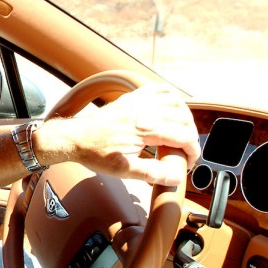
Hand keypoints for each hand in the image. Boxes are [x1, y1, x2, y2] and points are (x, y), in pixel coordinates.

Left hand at [38, 84, 199, 185]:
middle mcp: (144, 109)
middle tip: (185, 152)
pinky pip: (160, 90)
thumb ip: (152, 173)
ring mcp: (138, 100)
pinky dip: (172, 98)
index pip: (184, 136)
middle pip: (184, 119)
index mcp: (145, 127)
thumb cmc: (95, 153)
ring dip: (185, 118)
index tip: (188, 163)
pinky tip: (173, 110)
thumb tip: (175, 177)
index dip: (192, 151)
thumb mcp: (123, 170)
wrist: (75, 138)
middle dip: (190, 137)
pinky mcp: (132, 97)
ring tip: (182, 134)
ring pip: (176, 102)